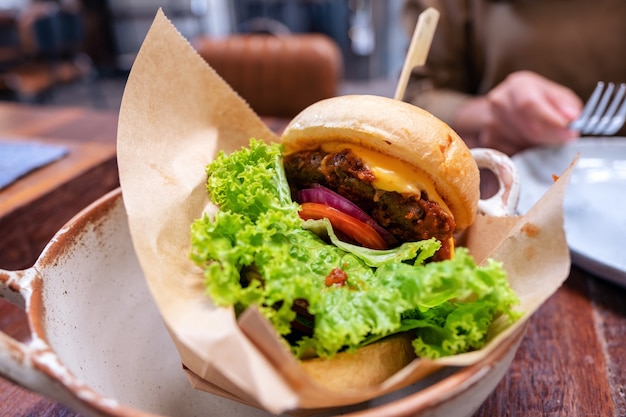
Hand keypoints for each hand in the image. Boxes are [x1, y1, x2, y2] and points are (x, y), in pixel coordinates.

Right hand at [453, 71, 582, 154]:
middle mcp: (498, 102)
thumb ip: (566, 104)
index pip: (529, 105)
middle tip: (564, 141)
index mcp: (517, 85)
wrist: (503, 110)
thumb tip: (572, 118)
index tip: (569, 134)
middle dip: (551, 138)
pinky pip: (514, 155)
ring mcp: (490, 124)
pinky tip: (530, 145)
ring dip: (539, 147)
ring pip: (523, 145)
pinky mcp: (489, 143)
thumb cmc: (535, 102)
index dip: (551, 122)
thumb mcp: (554, 96)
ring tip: (544, 140)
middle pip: (527, 128)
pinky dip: (527, 155)